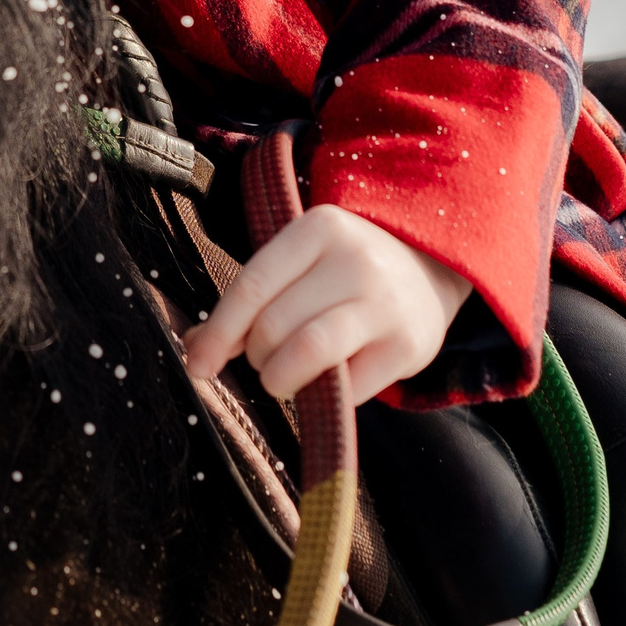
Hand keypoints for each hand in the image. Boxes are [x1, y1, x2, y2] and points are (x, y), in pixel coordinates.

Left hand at [181, 205, 474, 404]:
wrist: (428, 267)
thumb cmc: (344, 268)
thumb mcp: (301, 262)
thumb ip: (253, 298)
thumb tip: (197, 348)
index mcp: (318, 229)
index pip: (253, 285)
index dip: (220, 331)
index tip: (198, 364)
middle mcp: (354, 260)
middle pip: (276, 324)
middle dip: (256, 355)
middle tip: (262, 359)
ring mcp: (384, 303)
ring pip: (309, 353)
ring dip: (280, 379)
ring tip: (281, 379)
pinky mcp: (408, 346)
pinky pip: (347, 388)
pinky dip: (324, 395)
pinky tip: (326, 381)